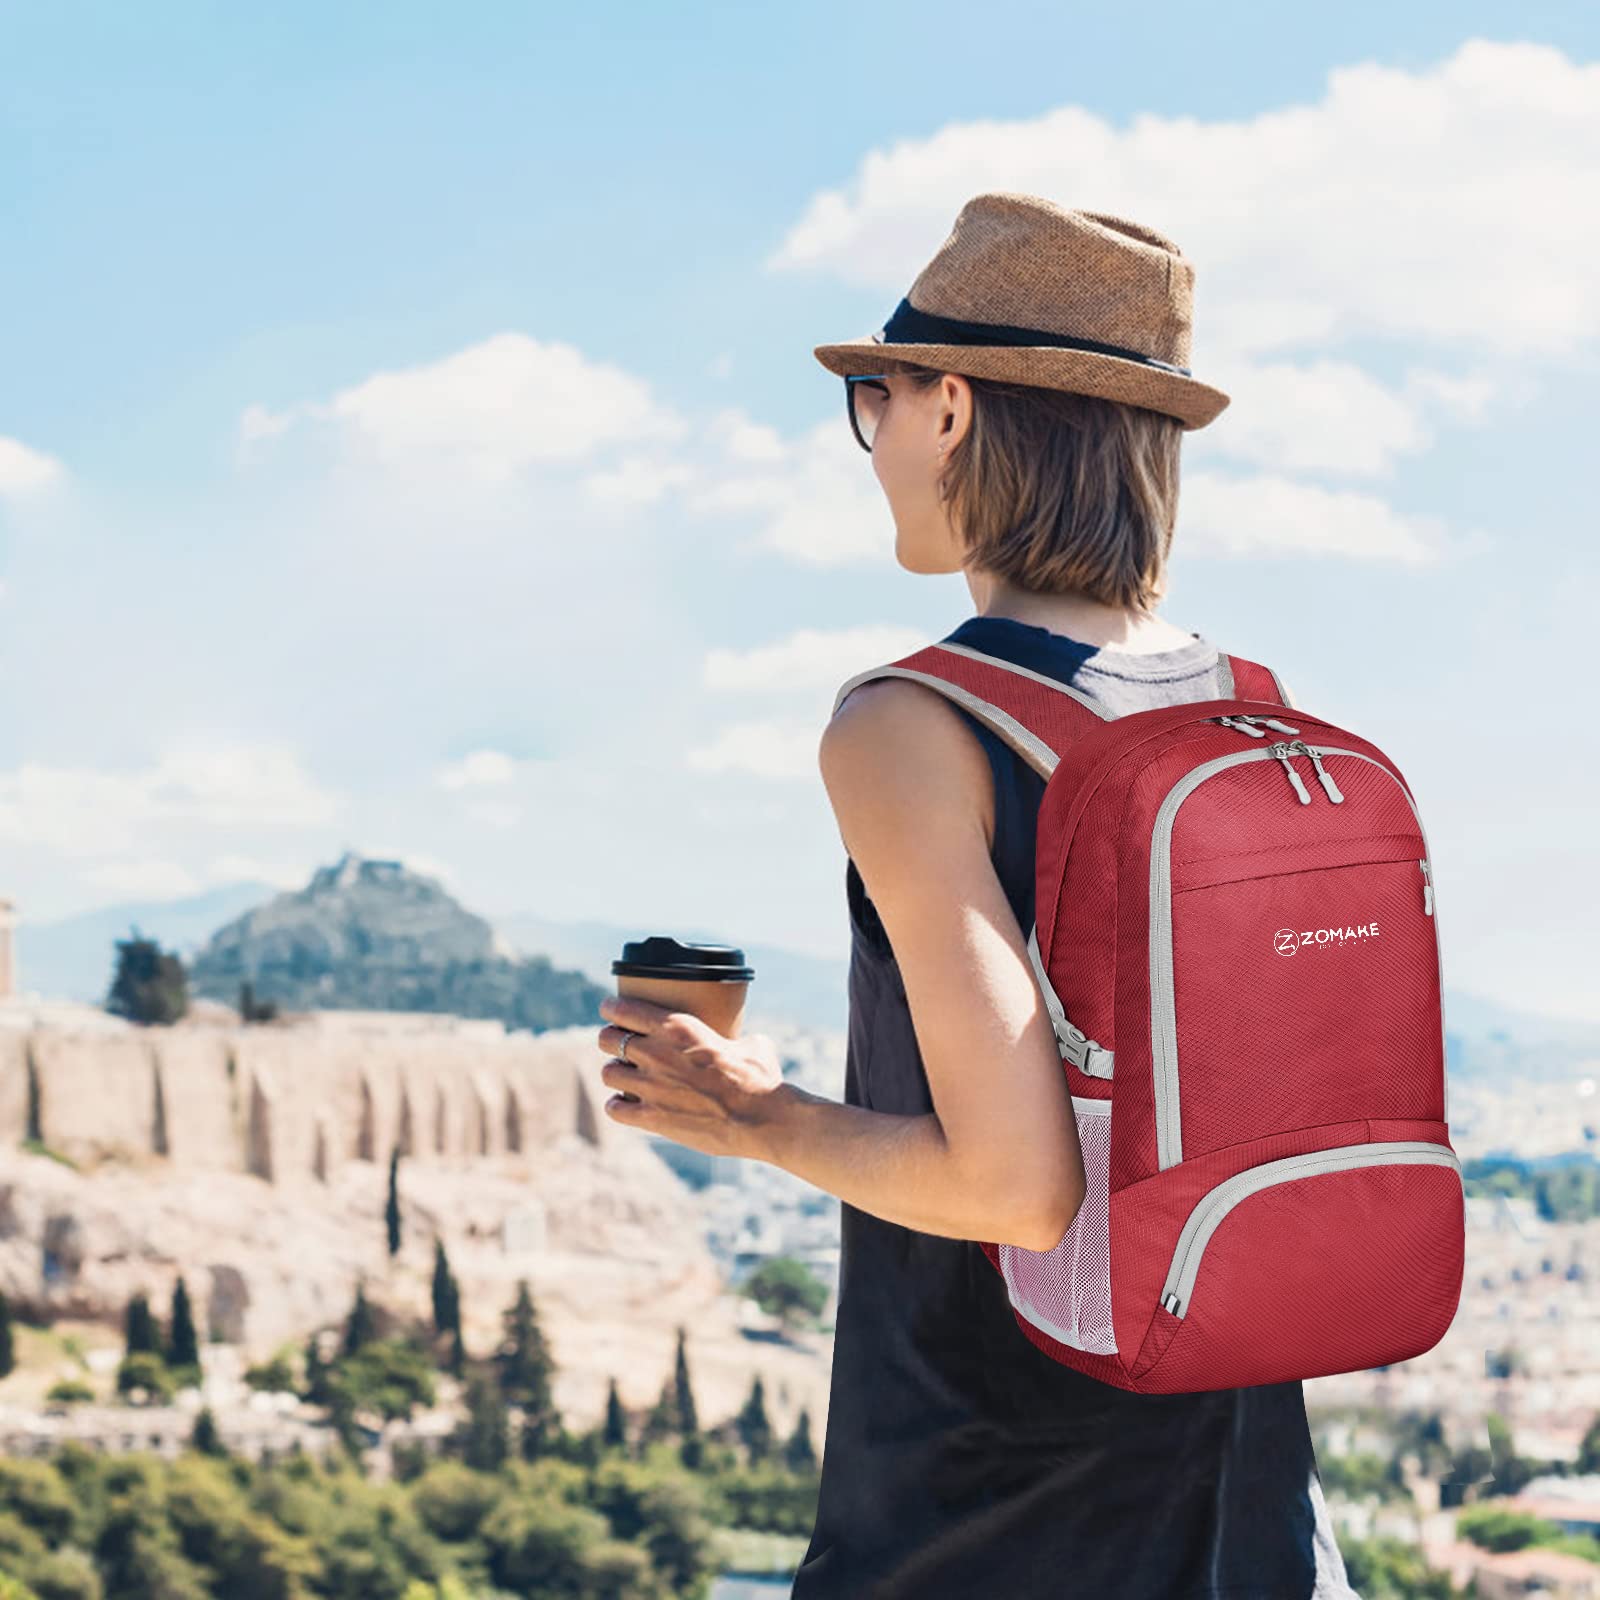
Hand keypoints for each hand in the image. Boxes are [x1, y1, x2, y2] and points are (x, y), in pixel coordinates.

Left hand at [595, 994, 787, 1161]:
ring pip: (608, 1073)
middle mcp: (656, 1052)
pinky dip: (619, 1106)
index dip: (612, 1009)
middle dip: (611, 1040)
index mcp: (676, 1027)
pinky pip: (615, 1108)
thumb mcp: (751, 1044)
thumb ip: (736, 1039)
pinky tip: (627, 1106)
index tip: (610, 1010)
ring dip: (616, 1074)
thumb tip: (745, 1044)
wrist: (761, 1118)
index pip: (622, 1009)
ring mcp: (650, 1086)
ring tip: (625, 1077)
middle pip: (606, 1038)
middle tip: (620, 1046)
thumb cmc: (759, 1078)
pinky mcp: (651, 1117)